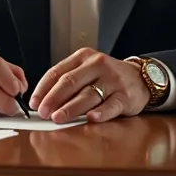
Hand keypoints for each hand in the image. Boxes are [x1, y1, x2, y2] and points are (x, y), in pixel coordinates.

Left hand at [29, 48, 148, 123]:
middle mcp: (98, 65)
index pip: (57, 72)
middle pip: (70, 82)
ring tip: (58, 118)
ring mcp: (112, 80)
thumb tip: (42, 100)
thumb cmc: (107, 77)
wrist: (141, 78)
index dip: (43, 89)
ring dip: (71, 108)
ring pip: (88, 95)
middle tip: (43, 113)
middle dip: (53, 99)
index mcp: (83, 57)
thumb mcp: (87, 69)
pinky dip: (100, 113)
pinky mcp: (125, 96)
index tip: (34, 103)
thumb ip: (67, 80)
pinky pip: (111, 105)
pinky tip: (90, 118)